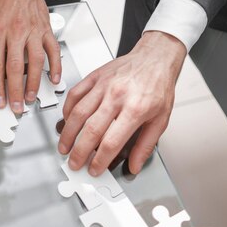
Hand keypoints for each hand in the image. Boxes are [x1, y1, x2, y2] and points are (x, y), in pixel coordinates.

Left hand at [0, 0, 61, 113]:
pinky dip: (55, 66)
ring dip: (34, 83)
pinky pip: (53, 51)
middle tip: (16, 106)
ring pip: (35, 63)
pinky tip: (54, 79)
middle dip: (15, 91)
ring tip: (31, 98)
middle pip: (16, 68)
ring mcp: (34, 32)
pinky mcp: (46, 30)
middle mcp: (16, 32)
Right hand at [58, 31, 185, 175]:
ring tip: (65, 146)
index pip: (111, 142)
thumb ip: (146, 145)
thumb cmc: (158, 86)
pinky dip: (67, 110)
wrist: (155, 57)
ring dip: (68, 133)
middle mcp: (117, 96)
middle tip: (75, 163)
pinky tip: (67, 121)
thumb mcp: (161, 119)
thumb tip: (135, 165)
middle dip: (79, 152)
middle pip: (91, 130)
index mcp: (135, 109)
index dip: (100, 160)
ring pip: (78, 113)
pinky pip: (75, 94)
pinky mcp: (95, 77)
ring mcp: (103, 85)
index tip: (95, 169)